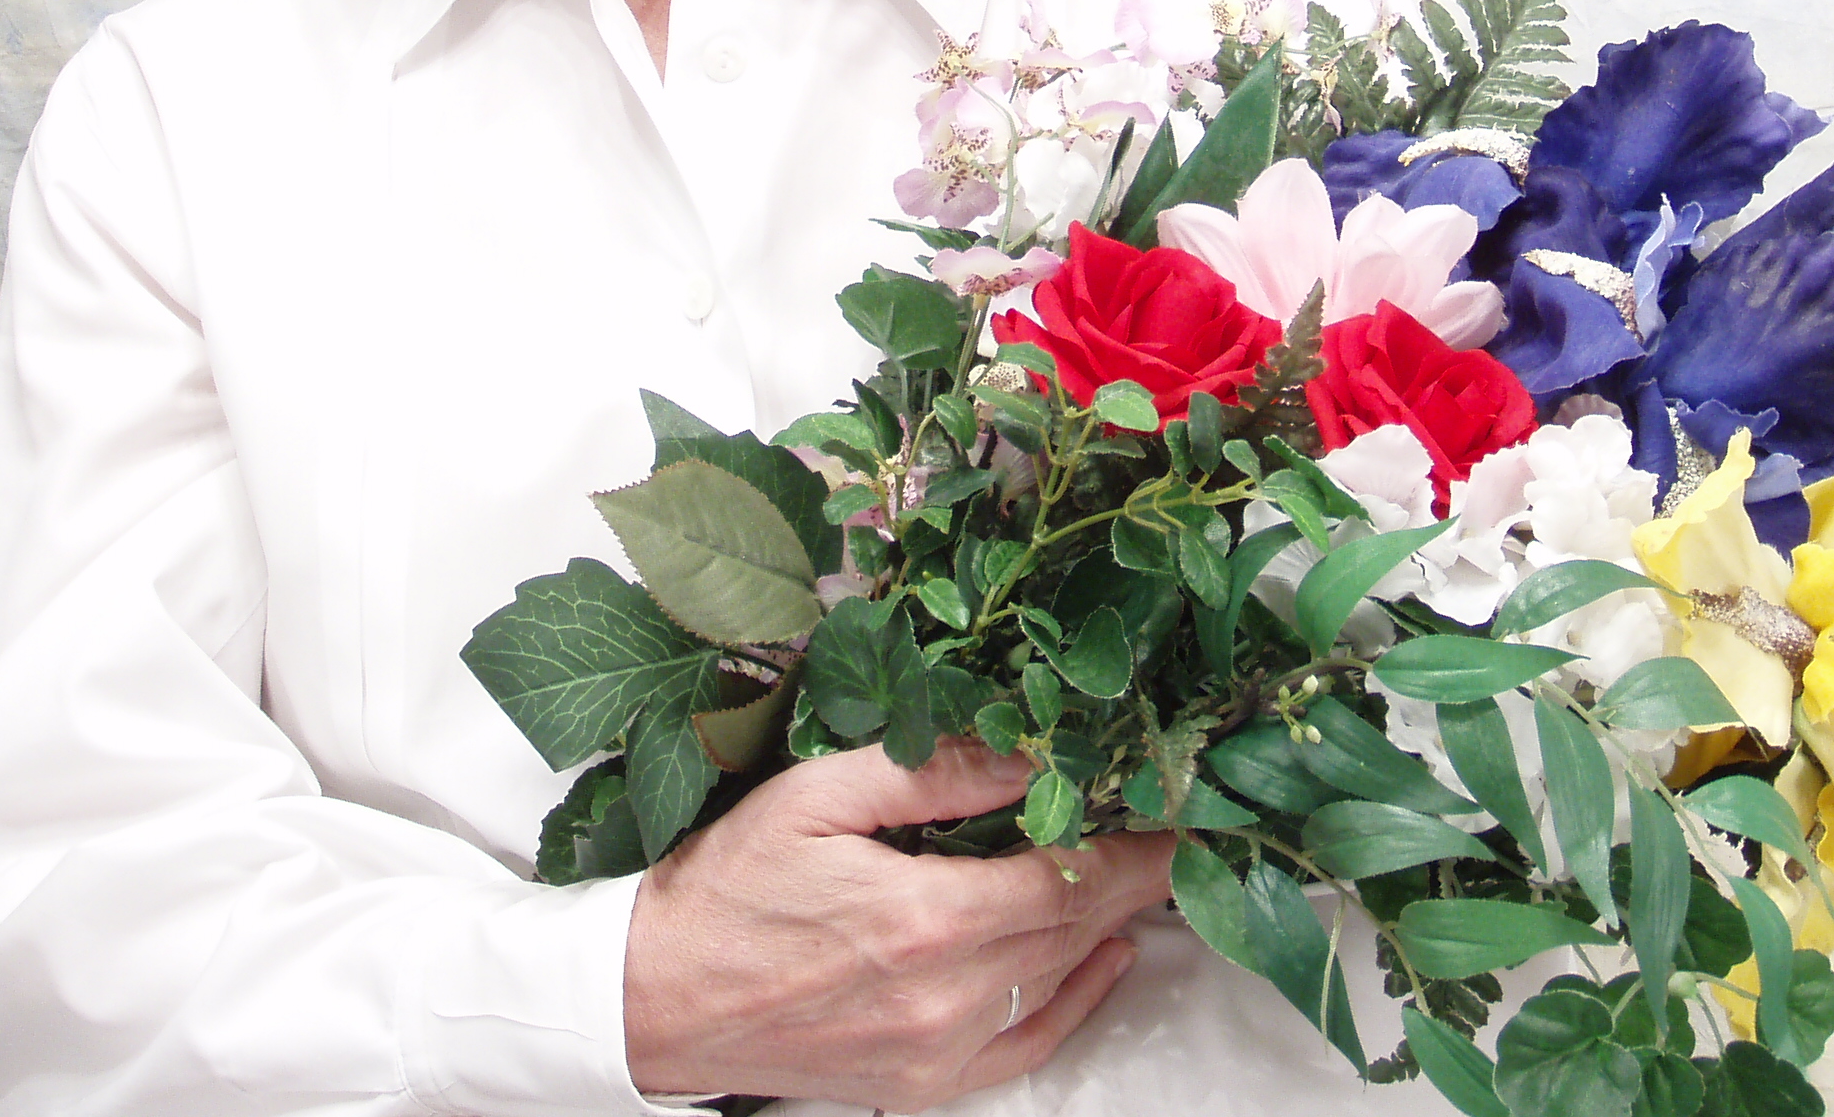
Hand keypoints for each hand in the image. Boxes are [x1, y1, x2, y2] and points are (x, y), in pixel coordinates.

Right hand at [622, 741, 1176, 1111]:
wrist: (657, 997)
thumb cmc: (729, 885)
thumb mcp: (818, 796)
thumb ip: (930, 772)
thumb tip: (1023, 750)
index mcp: (924, 918)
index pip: (1067, 877)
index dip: (1132, 844)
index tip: (1176, 811)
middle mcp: (945, 997)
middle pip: (1074, 929)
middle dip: (1131, 877)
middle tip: (1172, 830)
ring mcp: (937, 1051)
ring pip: (1058, 980)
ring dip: (1107, 926)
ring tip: (1144, 876)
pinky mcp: (921, 1084)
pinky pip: (1028, 1045)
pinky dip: (1078, 1000)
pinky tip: (1105, 960)